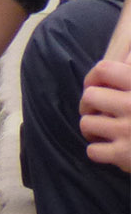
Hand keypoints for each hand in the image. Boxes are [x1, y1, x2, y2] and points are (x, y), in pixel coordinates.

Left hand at [81, 58, 130, 172]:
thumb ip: (130, 74)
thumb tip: (124, 59)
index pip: (102, 70)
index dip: (94, 79)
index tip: (98, 87)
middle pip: (89, 96)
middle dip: (90, 105)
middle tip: (98, 111)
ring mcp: (127, 130)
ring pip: (86, 123)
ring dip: (93, 128)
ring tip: (104, 130)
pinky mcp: (122, 154)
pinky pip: (92, 150)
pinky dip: (98, 151)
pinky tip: (109, 148)